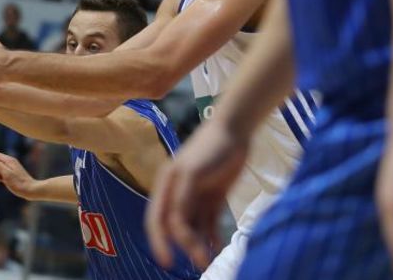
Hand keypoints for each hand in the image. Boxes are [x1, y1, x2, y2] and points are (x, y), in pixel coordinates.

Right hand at [0, 151, 37, 199]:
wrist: (31, 190)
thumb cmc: (18, 183)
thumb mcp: (6, 174)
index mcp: (8, 159)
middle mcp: (10, 161)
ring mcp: (11, 167)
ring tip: (1, 180)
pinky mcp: (12, 172)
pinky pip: (2, 171)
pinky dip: (0, 176)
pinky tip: (3, 181)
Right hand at [145, 120, 247, 268]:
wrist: (235, 129)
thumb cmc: (210, 147)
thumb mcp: (193, 171)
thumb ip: (183, 197)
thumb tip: (176, 225)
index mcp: (166, 185)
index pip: (157, 219)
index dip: (159, 241)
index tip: (168, 261)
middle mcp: (177, 193)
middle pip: (176, 228)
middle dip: (186, 246)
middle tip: (200, 263)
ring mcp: (196, 196)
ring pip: (193, 227)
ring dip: (199, 244)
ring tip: (210, 260)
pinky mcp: (213, 198)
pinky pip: (209, 222)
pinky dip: (212, 236)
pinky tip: (218, 247)